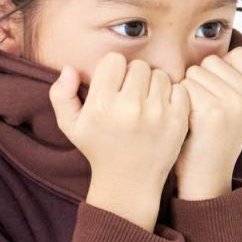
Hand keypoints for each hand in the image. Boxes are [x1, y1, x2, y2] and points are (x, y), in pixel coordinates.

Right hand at [50, 51, 190, 199]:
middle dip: (133, 77)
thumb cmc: (98, 148)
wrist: (129, 181)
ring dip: (153, 84)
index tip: (113, 85)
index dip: (113, 70)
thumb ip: (61, 94)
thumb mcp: (70, 125)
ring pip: (159, 75)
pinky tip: (161, 108)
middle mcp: (130, 108)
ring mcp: (157, 115)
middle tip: (130, 95)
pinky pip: (180, 89)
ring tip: (145, 102)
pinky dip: (172, 95)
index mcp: (103, 105)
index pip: (114, 60)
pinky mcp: (178, 121)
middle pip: (138, 66)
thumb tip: (69, 67)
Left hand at [173, 45, 241, 191]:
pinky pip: (184, 85)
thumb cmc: (210, 137)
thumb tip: (215, 30)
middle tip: (204, 114)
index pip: (231, 55)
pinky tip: (188, 122)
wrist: (204, 177)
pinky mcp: (214, 110)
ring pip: (195, 71)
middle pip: (211, 61)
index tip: (218, 103)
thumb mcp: (233, 105)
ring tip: (196, 118)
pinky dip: (179, 101)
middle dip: (200, 83)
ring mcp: (236, 103)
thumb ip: (232, 75)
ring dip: (187, 92)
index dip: (216, 75)